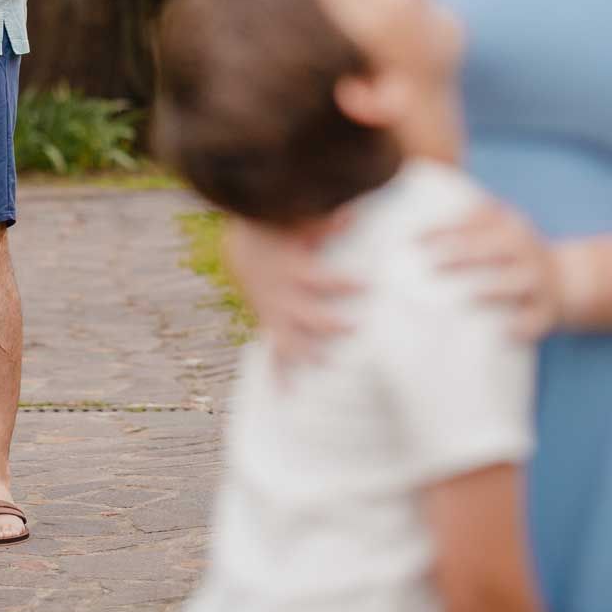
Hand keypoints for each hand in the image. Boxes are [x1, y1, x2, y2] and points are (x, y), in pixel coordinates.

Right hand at [223, 216, 359, 364]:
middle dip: (330, 324)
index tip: (367, 285)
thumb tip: (349, 214)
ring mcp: (276, 317)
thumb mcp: (296, 223)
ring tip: (325, 364)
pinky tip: (287, 397)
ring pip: (289, 341)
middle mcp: (283, 297)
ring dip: (307, 354)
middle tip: (355, 327)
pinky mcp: (273, 329)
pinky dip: (279, 376)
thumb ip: (322, 224)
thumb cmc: (280, 232)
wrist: (244, 252)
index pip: (319, 277)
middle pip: (307, 315)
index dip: (341, 282)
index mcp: (292, 269)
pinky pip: (273, 355)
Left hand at [424, 199, 566, 340]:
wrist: (568, 279)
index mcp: (509, 226)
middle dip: (461, 254)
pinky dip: (522, 325)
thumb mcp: (498, 229)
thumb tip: (411, 236)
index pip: (475, 220)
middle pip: (491, 249)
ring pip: (516, 283)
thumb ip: (465, 228)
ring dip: (491, 289)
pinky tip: (504, 332)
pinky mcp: (547, 310)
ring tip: (467, 296)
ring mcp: (538, 280)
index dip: (444, 228)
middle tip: (430, 264)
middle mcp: (524, 249)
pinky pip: (536, 319)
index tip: (413, 239)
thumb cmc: (513, 255)